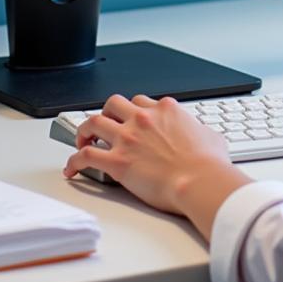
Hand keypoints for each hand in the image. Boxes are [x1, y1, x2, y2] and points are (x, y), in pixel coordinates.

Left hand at [63, 94, 250, 238]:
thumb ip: (199, 130)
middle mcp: (142, 119)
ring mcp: (127, 139)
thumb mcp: (210, 136)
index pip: (140, 101)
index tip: (131, 120)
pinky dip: (74, 162)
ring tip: (82, 140)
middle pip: (113, 104)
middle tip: (104, 125)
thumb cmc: (208, 164)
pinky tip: (72, 169)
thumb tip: (203, 135)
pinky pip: (86, 156)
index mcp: (164, 110)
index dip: (134, 111)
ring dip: (84, 130)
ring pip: (93, 122)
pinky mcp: (117, 162)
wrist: (200, 181)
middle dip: (106, 113)